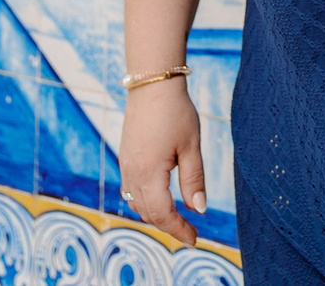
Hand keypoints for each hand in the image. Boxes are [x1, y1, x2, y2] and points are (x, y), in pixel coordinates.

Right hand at [121, 80, 207, 243]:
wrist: (152, 85)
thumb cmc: (176, 112)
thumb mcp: (191, 146)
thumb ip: (194, 180)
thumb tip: (199, 210)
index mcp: (149, 172)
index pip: (162, 213)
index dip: (178, 229)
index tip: (195, 238)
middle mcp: (132, 173)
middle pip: (148, 213)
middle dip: (168, 226)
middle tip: (190, 232)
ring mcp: (126, 166)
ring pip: (137, 205)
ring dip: (156, 216)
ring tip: (178, 220)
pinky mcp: (125, 159)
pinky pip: (131, 191)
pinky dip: (145, 202)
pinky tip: (161, 200)